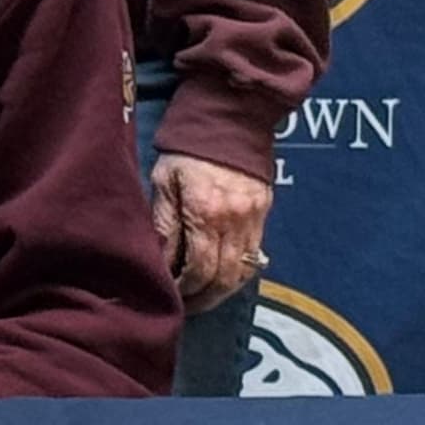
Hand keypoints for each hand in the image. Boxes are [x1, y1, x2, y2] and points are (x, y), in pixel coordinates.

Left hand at [149, 158, 273, 314]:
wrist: (229, 119)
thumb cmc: (186, 149)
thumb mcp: (164, 181)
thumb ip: (164, 223)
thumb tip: (160, 262)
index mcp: (206, 212)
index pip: (198, 268)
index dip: (185, 289)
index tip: (170, 296)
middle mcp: (234, 221)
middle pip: (223, 278)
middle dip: (203, 298)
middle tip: (185, 305)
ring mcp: (253, 219)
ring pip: (241, 273)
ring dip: (221, 291)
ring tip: (202, 297)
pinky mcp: (264, 215)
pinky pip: (253, 258)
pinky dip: (237, 275)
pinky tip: (221, 279)